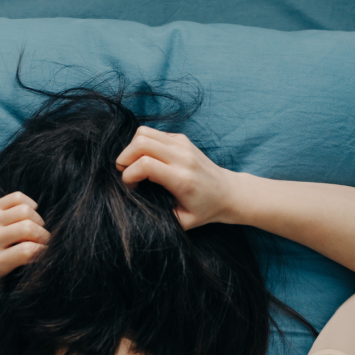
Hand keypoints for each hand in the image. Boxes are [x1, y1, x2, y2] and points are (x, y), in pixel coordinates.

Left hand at [0, 192, 49, 288]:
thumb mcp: (0, 282)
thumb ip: (21, 273)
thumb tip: (48, 261)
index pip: (28, 251)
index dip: (43, 251)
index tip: (46, 253)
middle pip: (29, 228)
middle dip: (44, 235)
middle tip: (44, 241)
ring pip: (25, 210)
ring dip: (38, 220)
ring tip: (36, 228)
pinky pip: (17, 197)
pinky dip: (29, 204)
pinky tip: (29, 215)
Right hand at [115, 125, 237, 229]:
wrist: (229, 192)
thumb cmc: (205, 209)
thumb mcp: (182, 222)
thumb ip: (157, 217)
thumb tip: (132, 208)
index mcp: (182, 179)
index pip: (145, 164)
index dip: (129, 175)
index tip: (129, 186)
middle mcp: (182, 157)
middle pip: (141, 143)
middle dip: (124, 157)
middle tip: (125, 173)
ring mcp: (183, 144)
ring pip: (144, 132)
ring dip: (132, 148)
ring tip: (134, 165)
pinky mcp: (182, 138)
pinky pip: (153, 133)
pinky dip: (143, 144)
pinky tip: (147, 159)